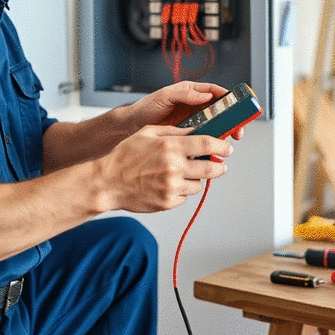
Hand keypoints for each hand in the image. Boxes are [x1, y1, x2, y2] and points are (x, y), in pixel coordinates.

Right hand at [98, 125, 232, 212]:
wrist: (108, 182)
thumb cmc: (124, 156)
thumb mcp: (147, 133)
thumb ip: (173, 131)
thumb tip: (194, 131)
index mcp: (170, 147)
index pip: (207, 145)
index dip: (221, 147)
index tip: (227, 148)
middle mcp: (174, 167)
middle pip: (211, 169)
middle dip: (219, 167)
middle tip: (219, 165)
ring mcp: (172, 187)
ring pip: (198, 185)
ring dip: (195, 179)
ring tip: (180, 174)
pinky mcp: (168, 202)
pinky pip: (184, 197)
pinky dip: (181, 191)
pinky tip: (166, 184)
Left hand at [124, 81, 243, 140]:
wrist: (131, 127)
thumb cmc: (145, 108)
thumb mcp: (164, 97)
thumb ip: (184, 94)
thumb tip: (205, 95)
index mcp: (191, 93)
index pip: (216, 93)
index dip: (229, 100)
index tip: (238, 107)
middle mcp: (195, 107)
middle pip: (221, 111)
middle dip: (232, 120)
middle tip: (237, 131)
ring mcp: (193, 122)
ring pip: (215, 126)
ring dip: (224, 133)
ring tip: (228, 142)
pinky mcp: (188, 136)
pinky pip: (204, 138)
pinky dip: (211, 144)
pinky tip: (213, 150)